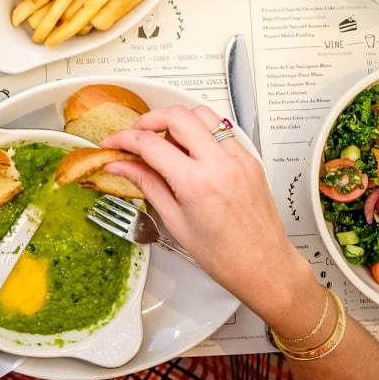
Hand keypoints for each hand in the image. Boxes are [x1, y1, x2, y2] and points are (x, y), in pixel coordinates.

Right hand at [101, 105, 311, 318]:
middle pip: (176, 115)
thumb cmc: (225, 256)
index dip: (124, 139)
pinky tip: (190, 152)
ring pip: (201, 113)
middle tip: (136, 136)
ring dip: (177, 120)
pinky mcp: (249, 158)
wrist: (264, 266)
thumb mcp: (174, 221)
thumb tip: (121, 166)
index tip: (114, 143)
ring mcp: (239, 158)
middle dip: (149, 120)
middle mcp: (220, 163)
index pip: (150, 143)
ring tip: (165, 142)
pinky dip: (200, 131)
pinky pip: (220, 129)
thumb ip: (146, 184)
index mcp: (197, 183)